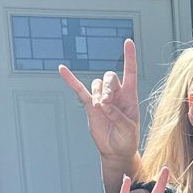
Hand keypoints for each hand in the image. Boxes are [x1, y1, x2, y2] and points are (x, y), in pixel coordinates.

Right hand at [59, 38, 140, 159]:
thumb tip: (103, 104)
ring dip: (98, 94)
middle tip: (107, 103)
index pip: (130, 72)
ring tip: (102, 108)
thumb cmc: (127, 139)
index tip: (128, 42)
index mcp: (130, 96)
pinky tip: (62, 69)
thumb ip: (117, 115)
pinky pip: (78, 89)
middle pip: (109, 77)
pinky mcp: (90, 105)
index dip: (129, 57)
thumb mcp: (128, 128)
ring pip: (97, 84)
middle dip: (108, 88)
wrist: (116, 150)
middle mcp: (116, 94)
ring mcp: (102, 99)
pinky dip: (71, 80)